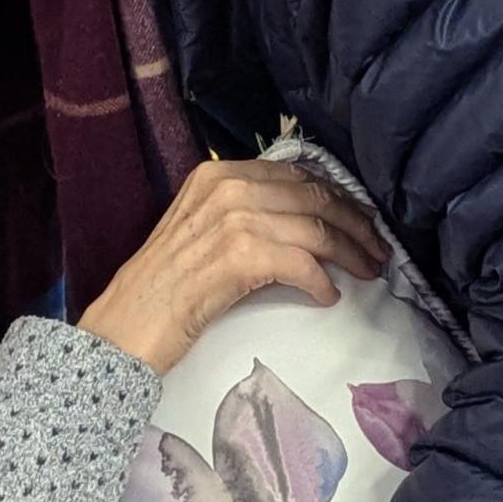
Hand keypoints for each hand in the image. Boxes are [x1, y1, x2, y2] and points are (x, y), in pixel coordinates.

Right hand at [78, 160, 387, 375]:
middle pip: (312, 196)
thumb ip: (247, 216)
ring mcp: (231, 219)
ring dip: (350, 252)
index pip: (295, 175)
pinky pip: (301, 263)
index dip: (337, 197)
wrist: (124, 326)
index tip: (361, 219)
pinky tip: (328, 297)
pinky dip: (321, 281)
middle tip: (378, 249)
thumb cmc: (163, 289)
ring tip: (368, 272)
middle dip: (355, 223)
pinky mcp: (237, 256)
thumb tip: (308, 225)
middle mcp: (225, 187)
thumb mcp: (202, 233)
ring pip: (315, 227)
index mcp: (216, 175)